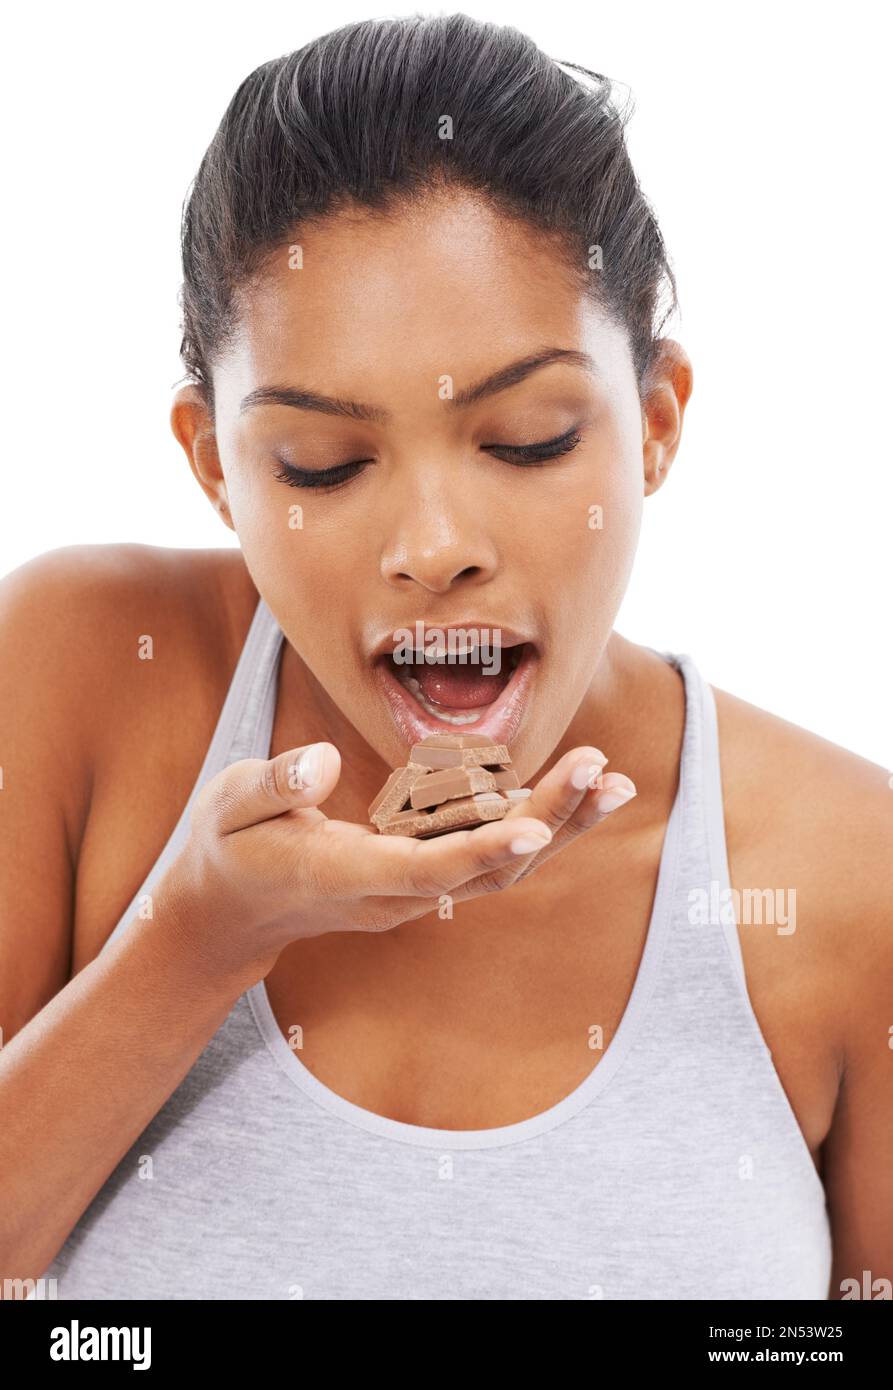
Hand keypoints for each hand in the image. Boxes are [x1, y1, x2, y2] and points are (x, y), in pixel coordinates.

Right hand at [158, 740, 634, 986]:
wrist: (233, 912)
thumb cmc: (229, 847)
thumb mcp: (227, 805)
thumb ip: (272, 783)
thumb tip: (321, 759)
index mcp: (343, 873)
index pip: (422, 870)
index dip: (478, 853)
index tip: (532, 831)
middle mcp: (391, 891)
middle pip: (483, 871)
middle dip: (545, 823)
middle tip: (598, 768)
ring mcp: (411, 889)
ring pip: (498, 867)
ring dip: (558, 826)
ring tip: (613, 781)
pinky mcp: (422, 873)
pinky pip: (489, 855)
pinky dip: (536, 824)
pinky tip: (575, 790)